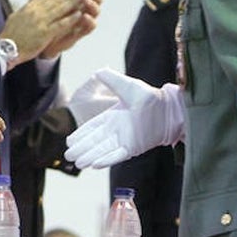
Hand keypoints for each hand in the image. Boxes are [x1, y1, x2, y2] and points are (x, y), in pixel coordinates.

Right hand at [0, 0, 82, 64]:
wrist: (5, 48)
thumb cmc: (10, 34)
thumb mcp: (17, 15)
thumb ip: (28, 5)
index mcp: (30, 7)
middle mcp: (36, 12)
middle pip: (56, 0)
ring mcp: (41, 22)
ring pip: (60, 9)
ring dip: (73, 3)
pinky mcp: (44, 33)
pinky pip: (60, 24)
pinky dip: (71, 19)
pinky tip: (79, 15)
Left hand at [39, 0, 102, 58]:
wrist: (43, 38)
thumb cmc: (50, 17)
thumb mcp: (51, 1)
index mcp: (79, 1)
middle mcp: (84, 10)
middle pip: (96, 0)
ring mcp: (84, 22)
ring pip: (95, 12)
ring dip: (92, 5)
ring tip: (86, 0)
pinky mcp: (81, 32)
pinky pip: (90, 27)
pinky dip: (90, 21)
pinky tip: (84, 16)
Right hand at [62, 68, 184, 167]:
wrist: (169, 110)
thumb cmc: (150, 97)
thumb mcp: (127, 86)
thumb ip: (112, 80)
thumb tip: (98, 71)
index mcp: (113, 117)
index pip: (92, 127)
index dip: (80, 134)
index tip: (69, 141)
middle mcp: (116, 130)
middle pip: (94, 141)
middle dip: (81, 149)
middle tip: (67, 155)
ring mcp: (125, 140)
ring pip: (102, 150)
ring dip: (89, 156)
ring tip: (77, 163)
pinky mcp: (133, 147)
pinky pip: (117, 155)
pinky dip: (106, 160)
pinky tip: (94, 165)